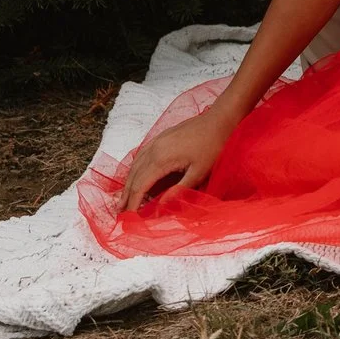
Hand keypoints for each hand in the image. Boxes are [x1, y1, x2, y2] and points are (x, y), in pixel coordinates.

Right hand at [116, 108, 234, 212]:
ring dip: (128, 183)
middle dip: (126, 196)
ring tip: (123, 200)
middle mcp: (153, 149)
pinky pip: (141, 156)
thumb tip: (160, 207)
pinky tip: (135, 177)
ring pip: (135, 165)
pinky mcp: (160, 138)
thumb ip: (178, 190)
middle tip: (120, 213)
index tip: (128, 218)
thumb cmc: (213, 146)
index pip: (140, 186)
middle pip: (133, 176)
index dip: (133, 203)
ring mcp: (155, 141)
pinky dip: (135, 170)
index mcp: (161, 159)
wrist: (219, 120)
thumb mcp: (199, 173)